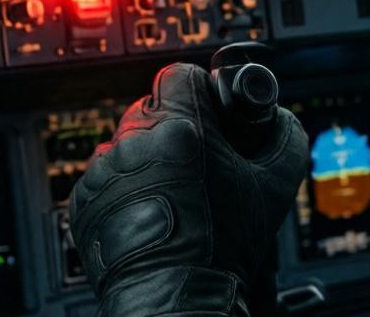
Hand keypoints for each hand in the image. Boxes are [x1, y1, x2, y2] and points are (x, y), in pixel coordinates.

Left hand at [69, 63, 308, 315]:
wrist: (175, 295)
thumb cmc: (221, 247)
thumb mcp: (274, 187)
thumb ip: (285, 138)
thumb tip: (279, 118)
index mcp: (181, 130)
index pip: (180, 74)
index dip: (198, 89)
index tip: (208, 107)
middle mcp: (136, 142)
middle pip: (153, 108)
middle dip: (175, 126)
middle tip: (197, 159)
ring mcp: (106, 170)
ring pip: (127, 141)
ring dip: (147, 156)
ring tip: (171, 191)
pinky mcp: (84, 197)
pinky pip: (105, 174)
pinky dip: (124, 185)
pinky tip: (148, 209)